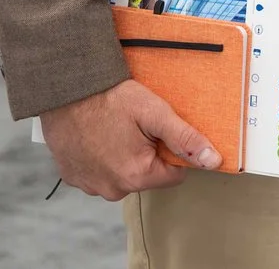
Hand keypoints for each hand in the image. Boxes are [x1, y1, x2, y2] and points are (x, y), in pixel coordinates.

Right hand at [39, 78, 218, 199]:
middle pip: (146, 176)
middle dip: (146, 154)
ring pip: (122, 175)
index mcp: (136, 176)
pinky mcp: (71, 177)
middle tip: (134, 126)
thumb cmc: (110, 97)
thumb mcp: (154, 112)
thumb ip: (185, 139)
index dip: (172, 151)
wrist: (65, 88)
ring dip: (122, 157)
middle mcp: (112, 189)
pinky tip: (96, 135)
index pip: (174, 175)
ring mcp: (89, 185)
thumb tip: (214, 162)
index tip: (159, 131)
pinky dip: (100, 158)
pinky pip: (97, 173)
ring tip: (113, 129)